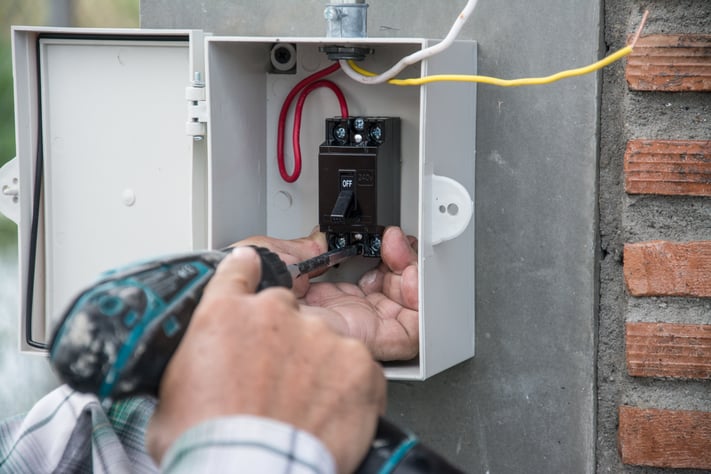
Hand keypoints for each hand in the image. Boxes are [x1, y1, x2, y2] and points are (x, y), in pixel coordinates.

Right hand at [146, 247, 385, 472]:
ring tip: (304, 407)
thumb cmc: (209, 443)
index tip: (251, 267)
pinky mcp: (358, 364)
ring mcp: (321, 335)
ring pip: (325, 341)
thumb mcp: (172, 396)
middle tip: (277, 381)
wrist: (250, 471)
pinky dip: (350, 389)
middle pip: (287, 312)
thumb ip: (193, 363)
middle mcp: (275, 314)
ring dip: (318, 367)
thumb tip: (194, 372)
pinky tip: (332, 414)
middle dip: (284, 340)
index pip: (239, 271)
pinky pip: (359, 369)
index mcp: (226, 315)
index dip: (246, 270)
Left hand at [234, 227, 418, 360]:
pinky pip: (412, 331)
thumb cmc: (244, 292)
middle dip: (403, 264)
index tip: (382, 239)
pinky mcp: (371, 343)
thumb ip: (308, 250)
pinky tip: (410, 276)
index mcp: (322, 302)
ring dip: (415, 279)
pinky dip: (420, 302)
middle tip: (395, 244)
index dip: (382, 258)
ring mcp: (358, 332)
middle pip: (392, 297)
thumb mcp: (277, 257)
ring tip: (404, 256)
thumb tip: (323, 242)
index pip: (368, 284)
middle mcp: (343, 319)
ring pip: (408, 313)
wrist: (242, 309)